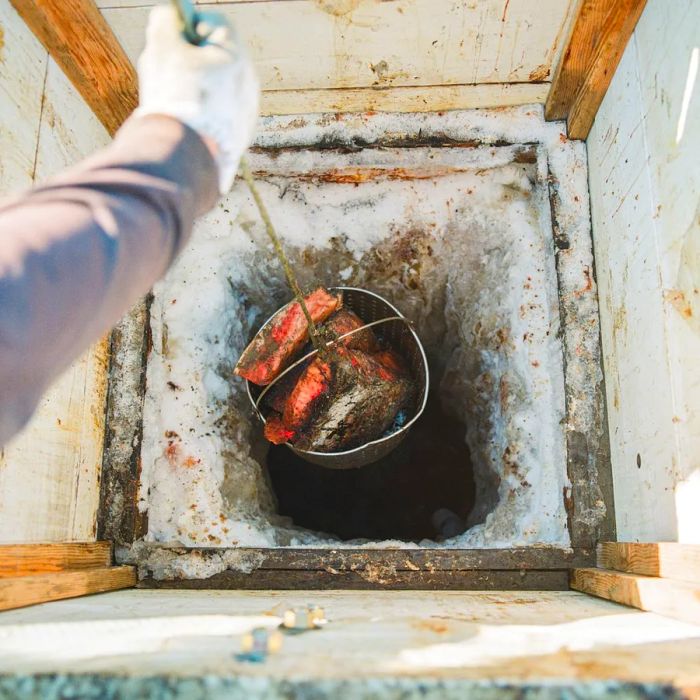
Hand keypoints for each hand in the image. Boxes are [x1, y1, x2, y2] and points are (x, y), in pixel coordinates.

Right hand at [135, 5, 258, 193]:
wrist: (187, 155)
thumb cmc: (175, 96)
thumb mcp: (162, 47)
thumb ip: (165, 21)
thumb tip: (170, 15)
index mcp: (235, 53)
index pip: (212, 22)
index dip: (187, 27)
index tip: (171, 43)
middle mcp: (248, 79)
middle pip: (214, 56)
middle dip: (189, 60)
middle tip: (167, 75)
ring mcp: (248, 108)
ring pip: (217, 87)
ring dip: (195, 89)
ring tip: (175, 104)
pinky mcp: (242, 134)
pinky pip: (221, 114)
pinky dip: (204, 114)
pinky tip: (187, 124)